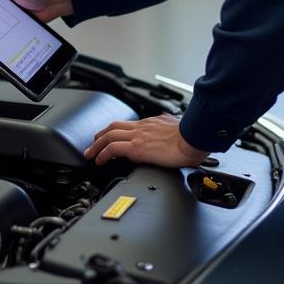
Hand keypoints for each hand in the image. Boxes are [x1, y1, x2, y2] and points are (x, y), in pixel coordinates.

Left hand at [84, 114, 207, 166]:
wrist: (193, 138)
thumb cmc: (190, 136)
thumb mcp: (177, 126)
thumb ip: (170, 126)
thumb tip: (172, 127)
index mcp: (151, 122)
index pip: (129, 125)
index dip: (117, 131)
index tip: (111, 137)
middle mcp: (142, 127)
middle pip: (114, 127)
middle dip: (101, 135)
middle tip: (93, 143)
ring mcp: (138, 136)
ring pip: (109, 136)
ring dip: (97, 145)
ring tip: (90, 154)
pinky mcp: (137, 147)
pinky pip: (113, 149)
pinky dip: (103, 154)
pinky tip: (100, 161)